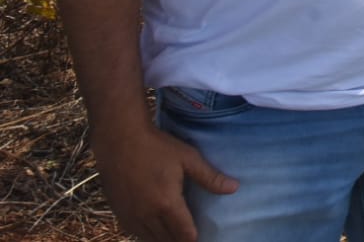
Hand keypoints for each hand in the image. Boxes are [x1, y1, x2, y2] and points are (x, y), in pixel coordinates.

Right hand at [93, 122, 236, 241]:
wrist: (119, 140)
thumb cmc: (157, 147)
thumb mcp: (188, 158)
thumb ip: (210, 177)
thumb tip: (235, 188)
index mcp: (167, 204)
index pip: (184, 234)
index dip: (195, 238)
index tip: (202, 235)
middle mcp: (147, 215)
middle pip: (167, 240)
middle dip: (180, 239)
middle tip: (190, 234)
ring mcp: (130, 216)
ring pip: (150, 239)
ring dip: (164, 239)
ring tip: (176, 233)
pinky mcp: (119, 214)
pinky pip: (135, 233)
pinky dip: (148, 234)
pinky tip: (156, 228)